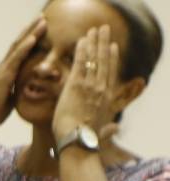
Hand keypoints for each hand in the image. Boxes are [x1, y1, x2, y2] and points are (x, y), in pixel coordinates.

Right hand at [0, 16, 46, 127]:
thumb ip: (18, 89)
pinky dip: (24, 47)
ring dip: (31, 33)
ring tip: (42, 21)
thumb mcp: (11, 98)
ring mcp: (3, 70)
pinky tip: (33, 38)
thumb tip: (26, 89)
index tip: (41, 27)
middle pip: (19, 44)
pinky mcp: (3, 76)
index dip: (31, 39)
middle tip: (43, 17)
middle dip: (31, 30)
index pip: (21, 51)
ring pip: (18, 47)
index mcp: (7, 72)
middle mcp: (4, 67)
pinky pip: (15, 59)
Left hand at [53, 24, 119, 139]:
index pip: (111, 73)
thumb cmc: (87, 140)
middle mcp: (101, 88)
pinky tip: (81, 41)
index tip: (113, 47)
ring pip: (93, 58)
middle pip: (104, 60)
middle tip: (104, 30)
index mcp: (107, 98)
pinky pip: (80, 63)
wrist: (77, 141)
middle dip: (104, 43)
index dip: (112, 58)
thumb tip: (114, 129)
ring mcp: (89, 85)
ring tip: (94, 30)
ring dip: (94, 42)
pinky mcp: (76, 85)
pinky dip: (81, 51)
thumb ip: (108, 129)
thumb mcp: (101, 132)